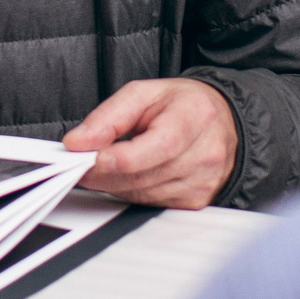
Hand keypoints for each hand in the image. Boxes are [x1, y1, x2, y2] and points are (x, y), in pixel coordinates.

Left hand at [64, 78, 238, 208]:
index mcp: (193, 118)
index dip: (115, 159)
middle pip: (143, 177)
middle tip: (82, 164)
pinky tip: (131, 175)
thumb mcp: (142, 94)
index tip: (87, 157)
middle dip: (104, 173)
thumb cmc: (182, 105)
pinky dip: (133, 193)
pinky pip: (152, 204)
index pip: (154, 148)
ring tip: (107, 165)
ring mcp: (203, 181)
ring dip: (116, 185)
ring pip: (143, 195)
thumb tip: (77, 142)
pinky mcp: (197, 201)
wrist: (222, 121)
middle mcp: (205, 154)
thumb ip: (107, 117)